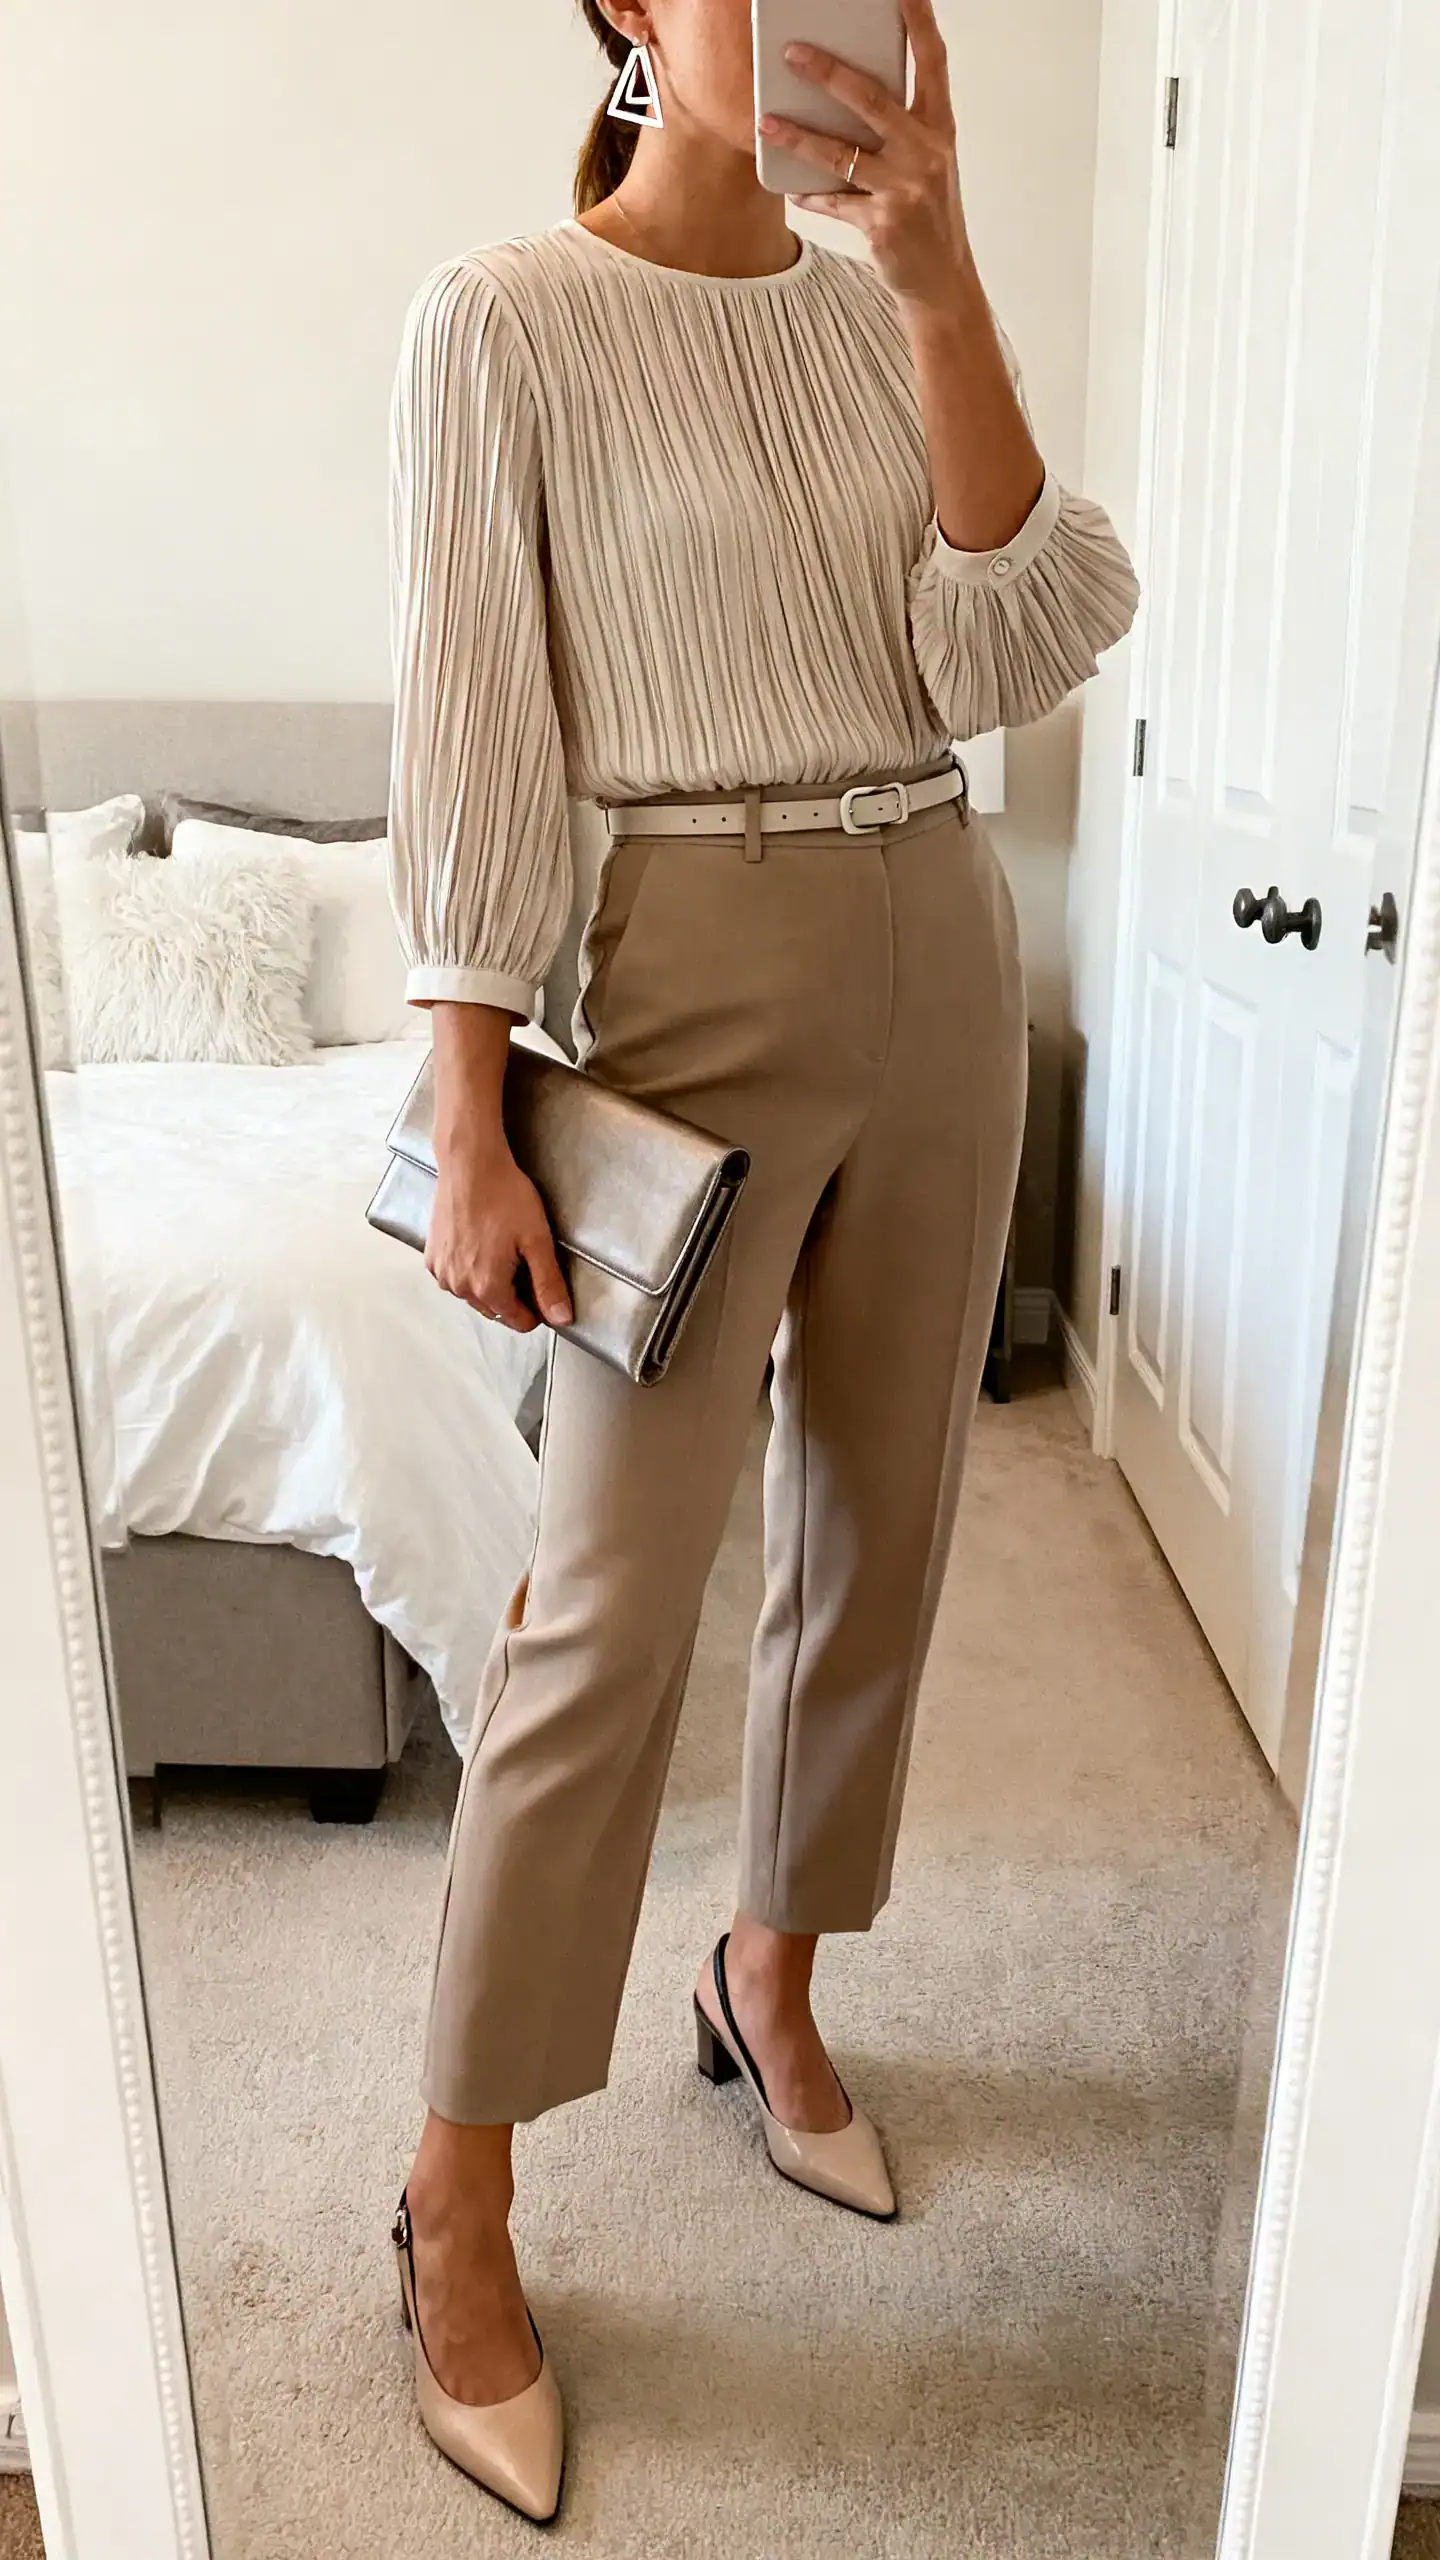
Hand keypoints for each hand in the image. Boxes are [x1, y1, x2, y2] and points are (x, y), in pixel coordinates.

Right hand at [426, 1133, 573, 1334]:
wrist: (469, 1164)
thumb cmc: (503, 1196)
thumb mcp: (537, 1240)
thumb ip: (549, 1283)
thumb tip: (561, 1317)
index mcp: (488, 1288)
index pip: (519, 1322)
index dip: (537, 1308)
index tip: (542, 1284)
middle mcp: (459, 1287)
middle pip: (496, 1310)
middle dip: (514, 1295)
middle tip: (524, 1261)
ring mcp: (442, 1273)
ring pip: (474, 1296)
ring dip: (490, 1283)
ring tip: (502, 1250)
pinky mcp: (432, 1258)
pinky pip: (455, 1278)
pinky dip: (469, 1270)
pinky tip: (480, 1246)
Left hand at [757, 0, 969, 308]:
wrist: (941, 279)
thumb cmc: (926, 211)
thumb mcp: (924, 161)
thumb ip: (896, 126)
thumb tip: (840, 90)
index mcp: (940, 128)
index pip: (932, 61)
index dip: (918, 20)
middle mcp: (927, 153)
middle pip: (872, 101)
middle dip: (828, 73)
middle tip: (791, 52)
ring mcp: (906, 190)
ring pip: (840, 154)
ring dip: (797, 137)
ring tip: (765, 120)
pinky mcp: (883, 225)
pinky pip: (834, 201)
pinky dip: (810, 194)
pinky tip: (793, 189)